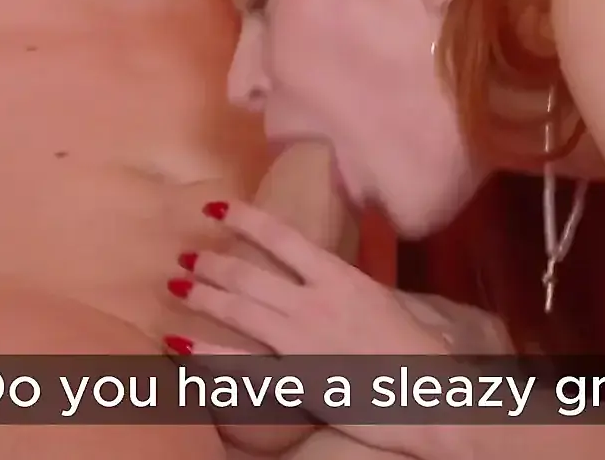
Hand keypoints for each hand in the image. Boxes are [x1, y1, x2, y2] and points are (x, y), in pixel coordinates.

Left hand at [167, 199, 452, 454]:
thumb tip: (332, 275)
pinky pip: (240, 364)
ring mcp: (301, 341)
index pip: (282, 238)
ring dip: (203, 294)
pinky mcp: (295, 379)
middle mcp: (314, 303)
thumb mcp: (387, 303)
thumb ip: (352, 288)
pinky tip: (180, 343)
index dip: (245, 219)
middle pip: (250, 274)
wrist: (428, 397)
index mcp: (340, 278)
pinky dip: (206, 352)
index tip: (216, 207)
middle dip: (213, 261)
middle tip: (185, 255)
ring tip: (176, 285)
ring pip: (239, 309)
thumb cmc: (416, 351)